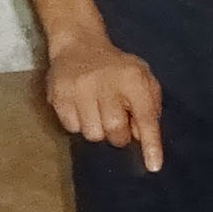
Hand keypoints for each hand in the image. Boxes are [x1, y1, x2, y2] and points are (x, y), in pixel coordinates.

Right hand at [46, 36, 163, 172]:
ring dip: (97, 130)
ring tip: (96, 112)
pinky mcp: (59, 95)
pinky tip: (80, 107)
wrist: (78, 44)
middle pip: (115, 132)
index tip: (153, 167)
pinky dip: (78, 123)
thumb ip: (148, 107)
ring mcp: (80, 89)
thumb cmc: (116, 67)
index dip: (151, 144)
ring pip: (92, 134)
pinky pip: (72, 128)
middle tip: (116, 121)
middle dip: (119, 135)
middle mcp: (106, 83)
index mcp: (133, 79)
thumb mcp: (141, 78)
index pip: (145, 117)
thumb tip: (141, 138)